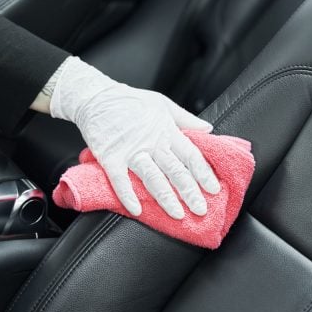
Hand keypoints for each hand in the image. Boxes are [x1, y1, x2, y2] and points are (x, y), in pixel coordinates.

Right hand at [47, 56, 219, 218]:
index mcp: (167, 132)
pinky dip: (128, 195)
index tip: (214, 189)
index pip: (190, 155)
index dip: (203, 173)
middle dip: (189, 192)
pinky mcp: (111, 157)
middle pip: (175, 170)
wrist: (97, 97)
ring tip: (177, 214)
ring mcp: (131, 151)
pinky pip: (120, 180)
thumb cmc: (131, 100)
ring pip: (152, 177)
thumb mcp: (163, 104)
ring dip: (166, 198)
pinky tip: (137, 210)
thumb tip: (208, 128)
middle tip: (201, 210)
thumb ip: (186, 119)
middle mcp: (152, 143)